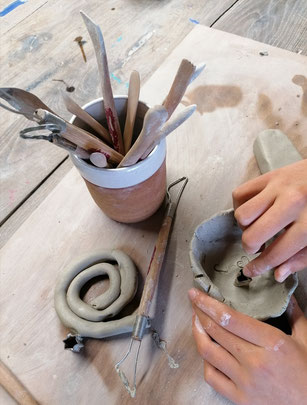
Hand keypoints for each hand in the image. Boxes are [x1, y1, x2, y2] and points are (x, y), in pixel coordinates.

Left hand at [188, 288, 306, 404]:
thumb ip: (295, 315)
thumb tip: (287, 296)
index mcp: (271, 343)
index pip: (230, 318)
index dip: (208, 303)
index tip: (197, 293)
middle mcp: (254, 362)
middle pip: (216, 331)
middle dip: (199, 311)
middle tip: (194, 300)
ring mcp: (244, 382)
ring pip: (209, 352)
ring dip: (197, 333)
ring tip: (196, 320)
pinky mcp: (239, 398)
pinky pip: (212, 377)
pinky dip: (205, 361)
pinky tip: (206, 350)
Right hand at [232, 159, 306, 281]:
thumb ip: (302, 258)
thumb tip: (278, 274)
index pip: (276, 253)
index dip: (260, 266)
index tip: (251, 271)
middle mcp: (291, 205)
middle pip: (252, 235)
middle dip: (250, 248)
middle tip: (257, 247)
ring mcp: (278, 187)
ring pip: (242, 214)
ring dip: (245, 226)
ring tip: (255, 227)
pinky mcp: (270, 176)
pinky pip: (240, 193)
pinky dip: (240, 205)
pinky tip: (252, 211)